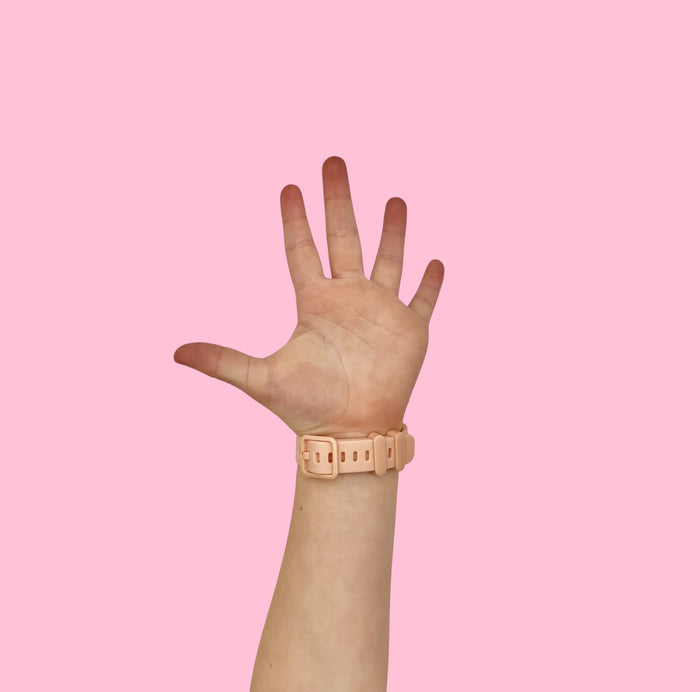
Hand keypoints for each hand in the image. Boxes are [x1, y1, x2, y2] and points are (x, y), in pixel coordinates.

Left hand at [173, 156, 444, 437]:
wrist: (349, 434)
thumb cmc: (307, 407)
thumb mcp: (261, 378)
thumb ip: (222, 361)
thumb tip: (174, 353)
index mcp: (315, 303)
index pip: (301, 249)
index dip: (294, 218)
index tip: (289, 186)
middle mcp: (348, 299)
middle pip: (344, 237)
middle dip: (339, 199)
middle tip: (333, 161)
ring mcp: (381, 312)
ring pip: (388, 259)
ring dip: (392, 231)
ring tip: (394, 199)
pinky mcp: (410, 331)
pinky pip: (422, 300)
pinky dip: (430, 283)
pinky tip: (436, 261)